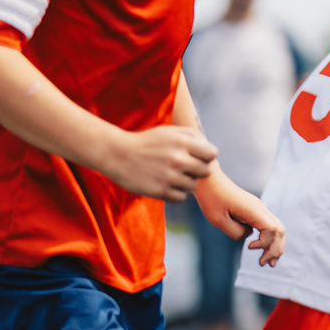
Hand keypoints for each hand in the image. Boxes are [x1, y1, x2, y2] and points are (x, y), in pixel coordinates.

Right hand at [100, 126, 217, 200]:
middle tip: (183, 167)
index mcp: (182, 142)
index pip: (212, 154)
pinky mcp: (161, 191)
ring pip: (193, 185)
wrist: (117, 154)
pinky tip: (164, 183)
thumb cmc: (147, 142)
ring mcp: (170, 177)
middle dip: (197, 169)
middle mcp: (178, 159)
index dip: (206, 156)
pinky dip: (175, 193)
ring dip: (184, 181)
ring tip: (170, 174)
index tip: (197, 157)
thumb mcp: (169, 132)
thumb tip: (210, 149)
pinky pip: (181, 197)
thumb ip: (192, 136)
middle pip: (206, 172)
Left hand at [193, 174, 285, 265]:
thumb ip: (236, 233)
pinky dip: (269, 238)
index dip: (265, 243)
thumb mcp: (218, 220)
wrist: (208, 179)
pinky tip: (262, 248)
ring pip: (277, 228)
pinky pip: (268, 225)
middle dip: (276, 249)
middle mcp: (260, 208)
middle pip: (280, 230)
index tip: (249, 248)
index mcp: (253, 210)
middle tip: (266, 264)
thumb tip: (248, 237)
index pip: (271, 230)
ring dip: (275, 245)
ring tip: (269, 261)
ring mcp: (259, 208)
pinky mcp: (254, 209)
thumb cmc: (211, 198)